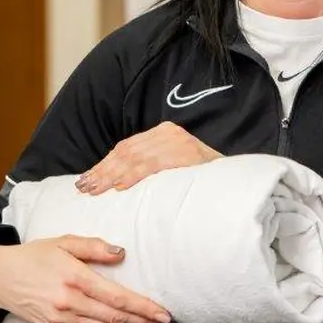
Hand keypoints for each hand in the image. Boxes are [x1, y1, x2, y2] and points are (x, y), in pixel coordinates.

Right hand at [0, 235, 175, 322]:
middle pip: (115, 317)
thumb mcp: (62, 241)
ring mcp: (61, 318)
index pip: (117, 297)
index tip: (163, 313)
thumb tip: (121, 253)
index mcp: (74, 277)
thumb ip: (93, 247)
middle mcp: (69, 301)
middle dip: (144, 322)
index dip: (143, 307)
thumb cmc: (34, 255)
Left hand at [76, 121, 220, 194]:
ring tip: (95, 189)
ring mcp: (178, 142)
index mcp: (164, 133)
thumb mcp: (175, 166)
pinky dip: (134, 175)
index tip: (85, 179)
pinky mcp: (187, 154)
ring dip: (112, 175)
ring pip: (135, 158)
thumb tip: (119, 182)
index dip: (104, 164)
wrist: (239, 178)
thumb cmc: (204, 178)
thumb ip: (153, 166)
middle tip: (84, 188)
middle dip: (103, 171)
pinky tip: (121, 186)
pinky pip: (154, 165)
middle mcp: (169, 133)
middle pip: (126, 152)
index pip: (126, 147)